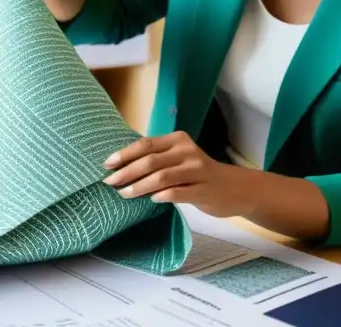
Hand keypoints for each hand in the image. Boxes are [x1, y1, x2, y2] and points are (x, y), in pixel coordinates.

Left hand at [101, 131, 258, 217]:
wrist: (233, 187)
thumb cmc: (198, 173)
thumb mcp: (179, 158)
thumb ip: (157, 158)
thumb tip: (121, 167)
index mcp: (178, 140)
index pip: (146, 144)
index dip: (124, 154)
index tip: (107, 164)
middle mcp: (187, 152)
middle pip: (151, 161)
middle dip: (126, 172)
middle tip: (109, 183)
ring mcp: (197, 171)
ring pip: (162, 177)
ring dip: (139, 186)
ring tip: (124, 194)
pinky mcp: (204, 190)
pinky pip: (178, 193)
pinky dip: (162, 196)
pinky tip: (151, 200)